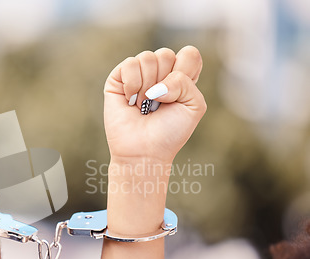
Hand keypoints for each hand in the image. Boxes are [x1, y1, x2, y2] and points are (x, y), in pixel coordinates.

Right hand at [104, 46, 206, 163]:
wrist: (144, 152)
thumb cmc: (169, 132)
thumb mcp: (194, 106)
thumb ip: (186, 82)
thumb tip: (155, 84)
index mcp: (180, 76)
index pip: (189, 53)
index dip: (186, 71)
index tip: (179, 96)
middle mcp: (158, 73)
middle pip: (166, 54)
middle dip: (165, 82)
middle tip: (158, 104)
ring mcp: (137, 74)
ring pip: (147, 57)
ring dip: (148, 86)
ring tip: (144, 105)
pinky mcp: (118, 79)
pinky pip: (129, 64)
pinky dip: (133, 85)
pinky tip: (131, 101)